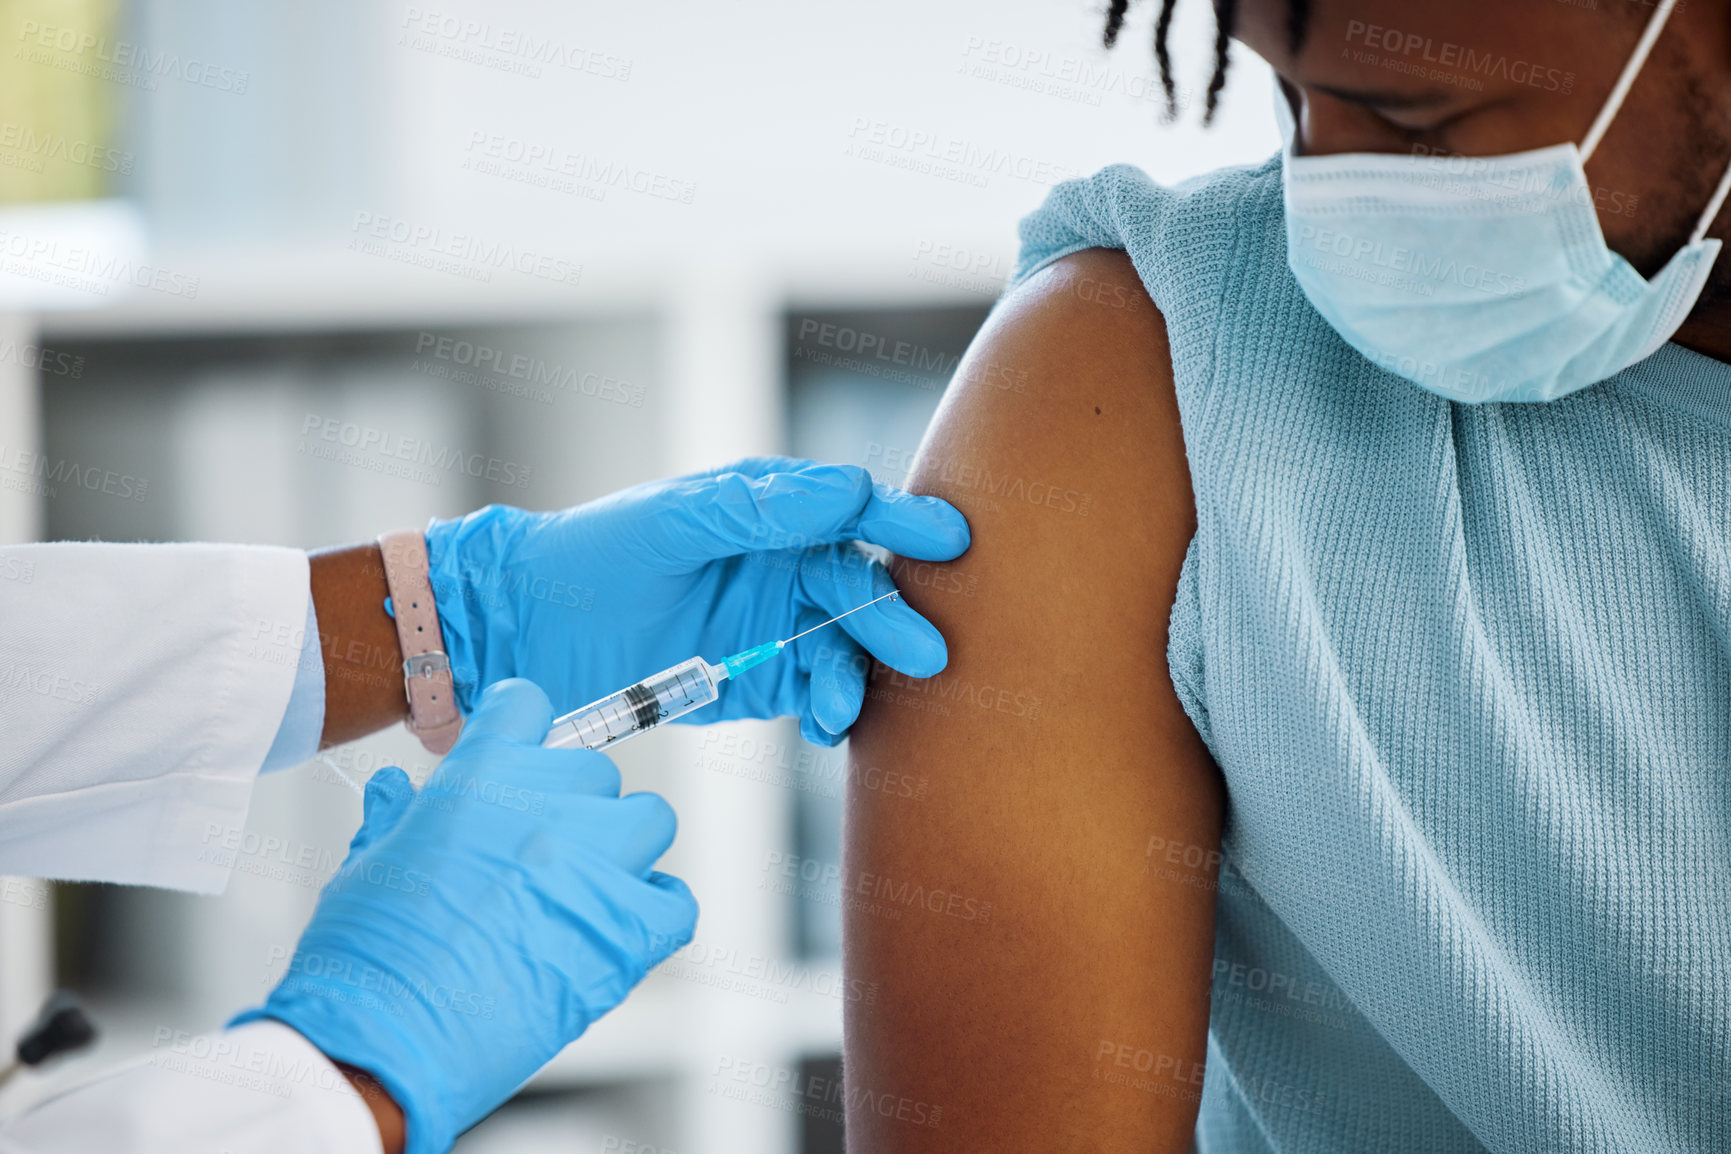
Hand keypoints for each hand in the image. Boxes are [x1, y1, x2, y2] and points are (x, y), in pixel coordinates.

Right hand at [234, 680, 695, 1153]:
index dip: (523, 732)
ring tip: (586, 887)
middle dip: (571, 805)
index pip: (527, 705)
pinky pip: (676, 900)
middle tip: (536, 856)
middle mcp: (548, 807)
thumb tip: (395, 789)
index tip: (523, 759)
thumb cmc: (365, 960)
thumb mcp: (367, 866)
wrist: (384, 1043)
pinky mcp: (629, 930)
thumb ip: (395, 818)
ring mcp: (596, 865)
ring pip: (650, 819)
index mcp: (480, 778)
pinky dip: (657, 911)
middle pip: (595, 771)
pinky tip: (619, 929)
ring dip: (625, 846)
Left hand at [425, 457, 970, 745]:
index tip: (947, 539)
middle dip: (892, 618)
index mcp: (770, 512)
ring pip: (845, 648)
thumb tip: (847, 489)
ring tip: (843, 704)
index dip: (903, 522)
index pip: (851, 512)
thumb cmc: (595, 556)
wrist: (530, 634)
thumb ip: (758, 508)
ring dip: (857, 674)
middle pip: (860, 587)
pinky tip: (826, 723)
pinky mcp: (763, 682)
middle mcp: (785, 565)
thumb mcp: (672, 522)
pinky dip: (830, 710)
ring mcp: (778, 626)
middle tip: (927, 650)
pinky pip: (815, 694)